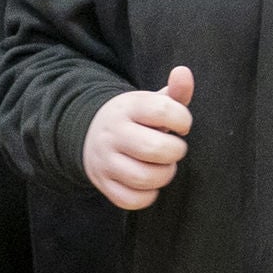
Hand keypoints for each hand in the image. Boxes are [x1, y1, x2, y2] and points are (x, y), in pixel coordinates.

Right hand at [85, 68, 193, 209]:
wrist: (89, 133)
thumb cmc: (134, 120)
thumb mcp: (151, 102)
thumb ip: (175, 91)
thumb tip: (183, 72)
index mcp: (128, 108)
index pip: (164, 111)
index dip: (183, 120)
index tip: (182, 125)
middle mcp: (113, 133)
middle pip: (156, 149)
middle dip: (175, 152)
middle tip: (173, 149)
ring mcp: (104, 160)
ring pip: (143, 177)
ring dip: (163, 175)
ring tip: (163, 167)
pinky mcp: (102, 183)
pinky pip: (131, 200)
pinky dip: (147, 196)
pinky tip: (149, 184)